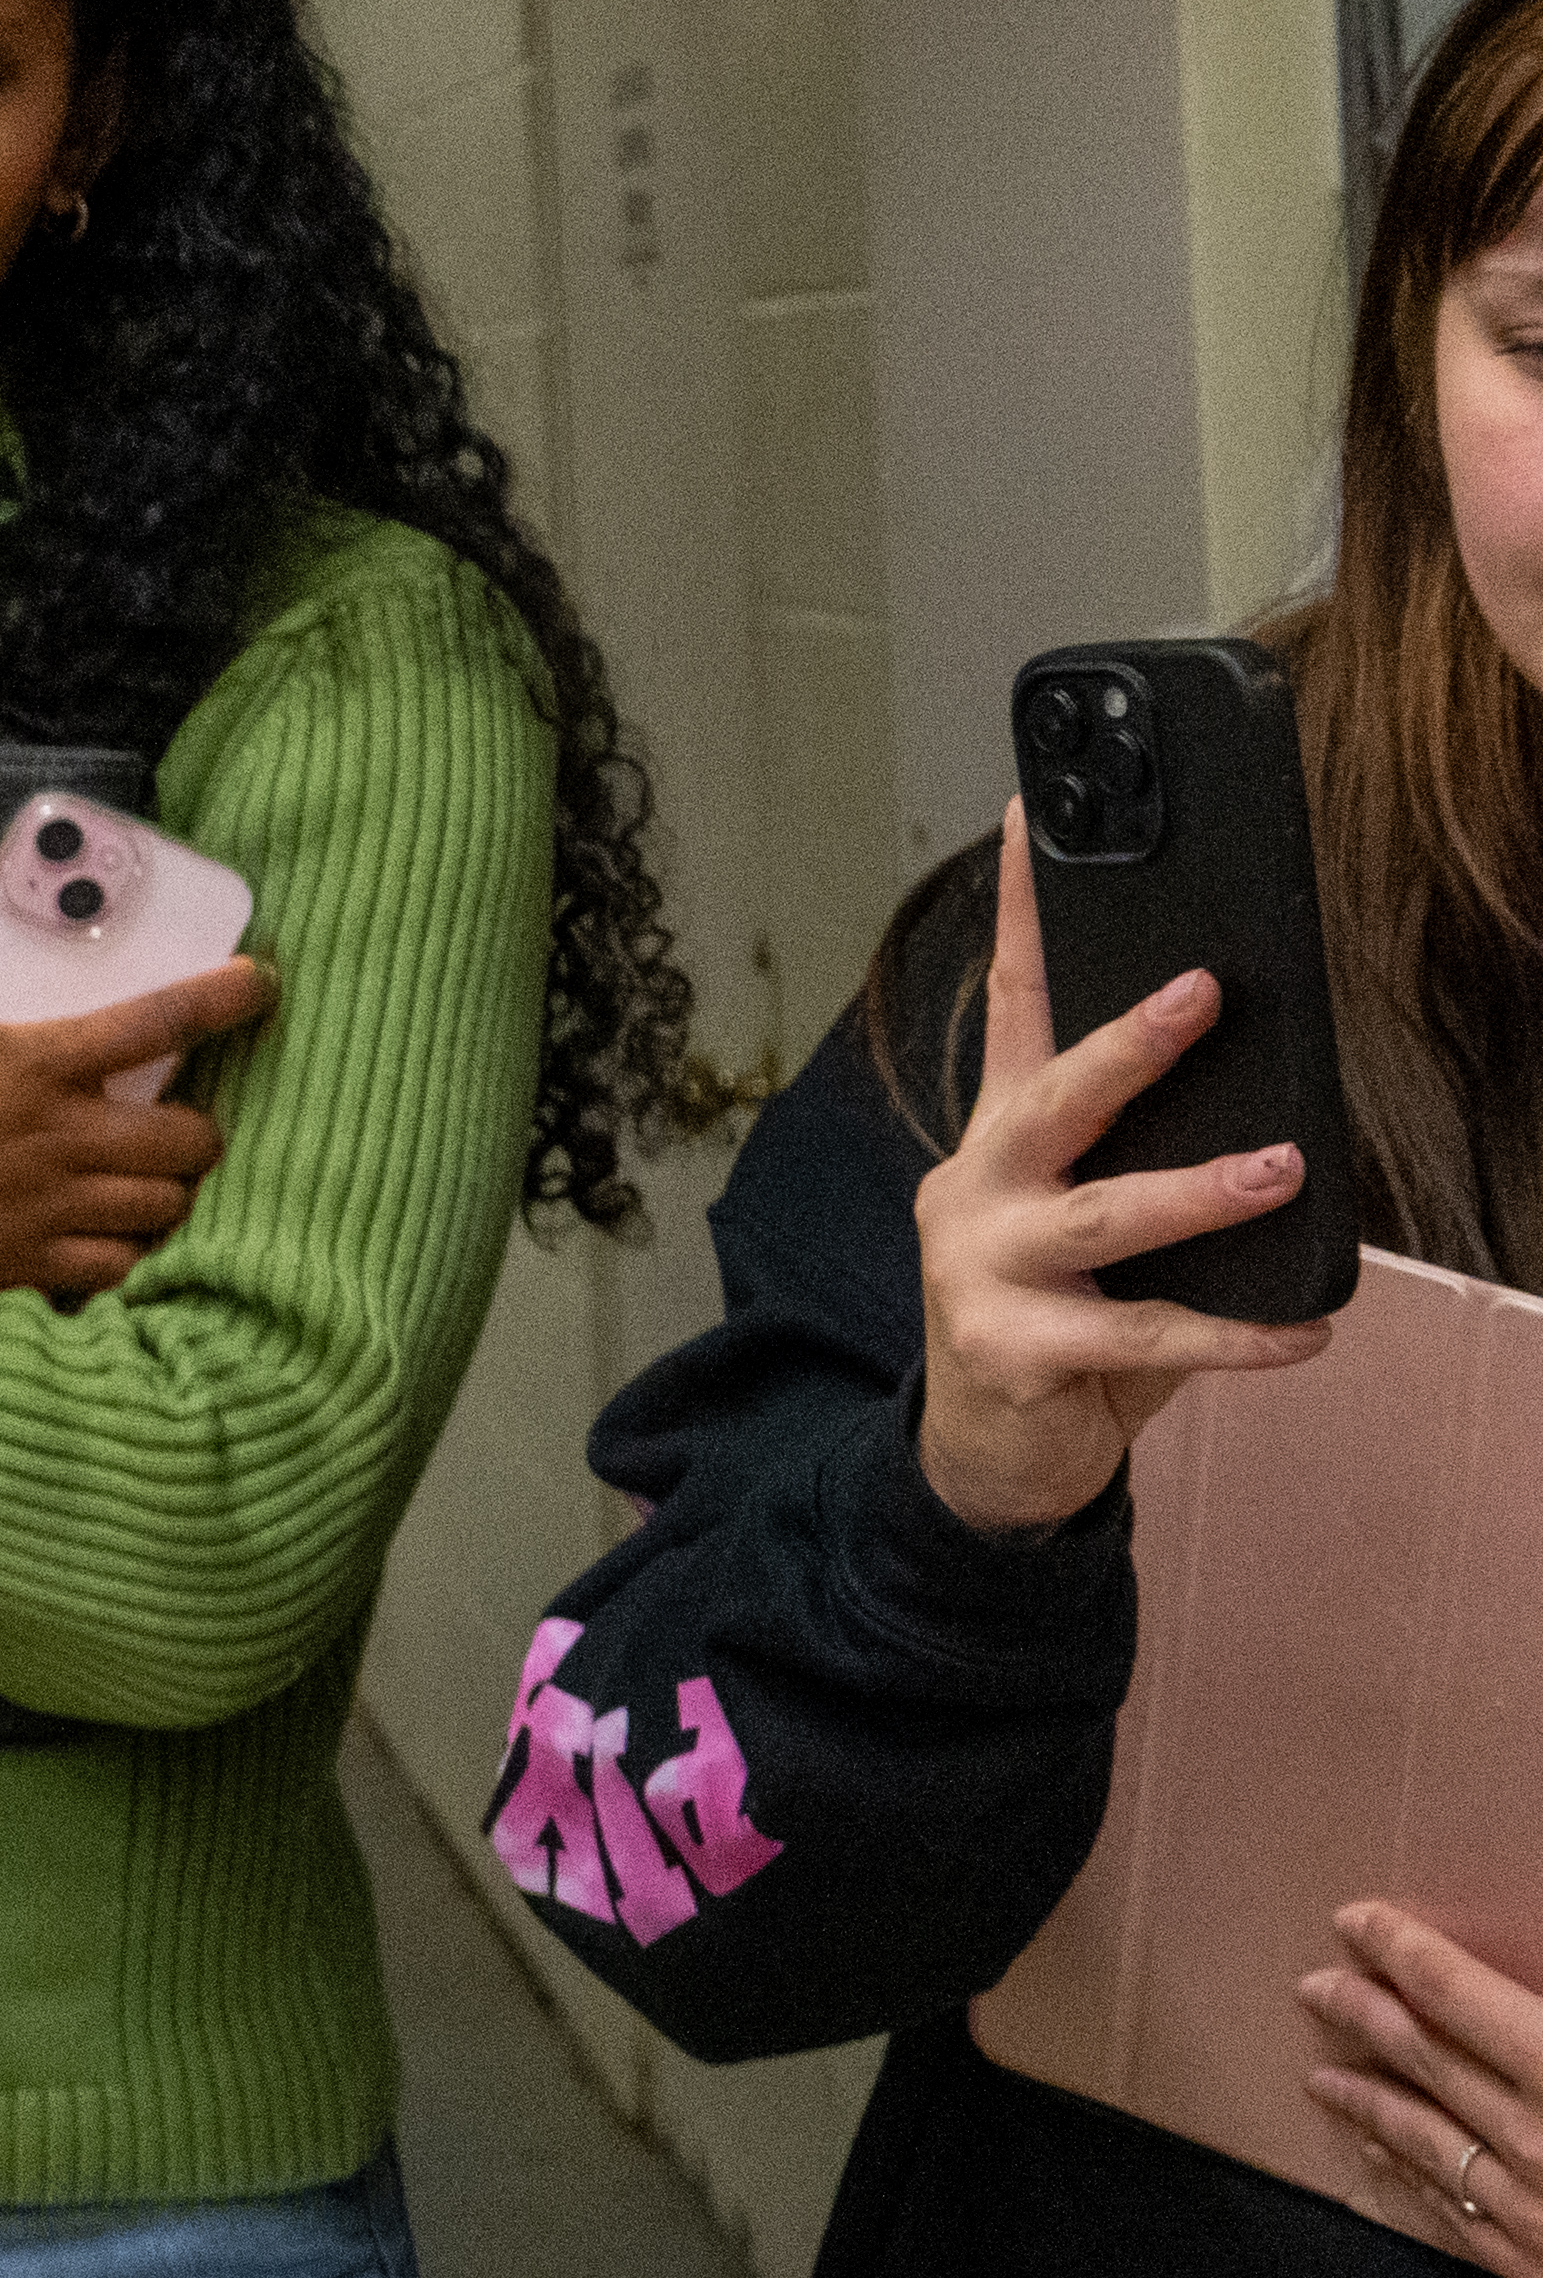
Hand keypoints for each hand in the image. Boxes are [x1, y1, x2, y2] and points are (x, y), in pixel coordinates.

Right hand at [0, 854, 262, 1330]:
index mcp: (33, 1062)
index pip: (160, 1021)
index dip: (226, 998)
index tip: (259, 986)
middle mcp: (58, 1138)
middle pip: (189, 1141)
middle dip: (198, 1133)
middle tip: (175, 1126)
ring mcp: (44, 1208)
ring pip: (161, 1210)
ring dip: (165, 1196)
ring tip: (146, 1187)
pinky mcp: (19, 1266)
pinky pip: (112, 1272)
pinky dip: (121, 1257)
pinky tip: (106, 1245)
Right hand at [910, 812, 1337, 1535]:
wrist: (984, 1456)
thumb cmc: (1060, 1317)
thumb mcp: (1096, 1224)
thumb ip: (1145, 1163)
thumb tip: (1277, 1117)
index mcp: (999, 1141)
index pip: (1011, 1008)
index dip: (1020, 912)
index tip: (1030, 821)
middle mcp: (974, 1189)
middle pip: (1050, 1097)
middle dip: (1130, 1043)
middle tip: (1204, 994)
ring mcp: (980, 1269)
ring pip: (1103, 1214)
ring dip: (1201, 1190)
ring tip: (1282, 1168)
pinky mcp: (1011, 1348)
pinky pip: (1143, 1335)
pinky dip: (1235, 1337)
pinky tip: (1303, 1332)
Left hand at [1298, 1902, 1542, 2277]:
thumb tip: (1529, 2010)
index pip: (1460, 1997)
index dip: (1404, 1953)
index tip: (1354, 1919)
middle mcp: (1535, 2139)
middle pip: (1426, 2062)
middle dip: (1364, 2016)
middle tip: (1312, 1983)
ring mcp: (1529, 2211)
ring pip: (1421, 2142)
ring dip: (1367, 2102)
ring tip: (1321, 2076)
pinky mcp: (1536, 2271)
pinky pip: (1449, 2214)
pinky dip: (1402, 2179)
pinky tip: (1376, 2163)